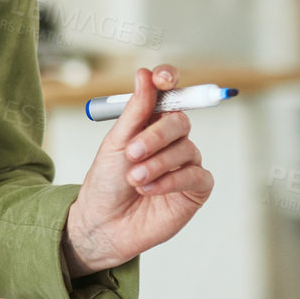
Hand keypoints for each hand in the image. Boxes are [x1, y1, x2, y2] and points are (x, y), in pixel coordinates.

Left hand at [61, 64, 214, 276]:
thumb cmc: (106, 183)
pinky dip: (170, 181)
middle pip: (180, 121)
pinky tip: (149, 190)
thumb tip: (145, 75)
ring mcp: (186, 164)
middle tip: (132, 153)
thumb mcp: (116, 143)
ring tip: (134, 179)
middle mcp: (172, 141)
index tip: (162, 78)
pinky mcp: (195, 189)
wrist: (103, 223)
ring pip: (186, 149)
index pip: (169, 94)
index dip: (170, 81)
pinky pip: (196, 175)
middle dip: (156, 136)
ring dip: (157, 164)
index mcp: (151, 123)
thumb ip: (135, 111)